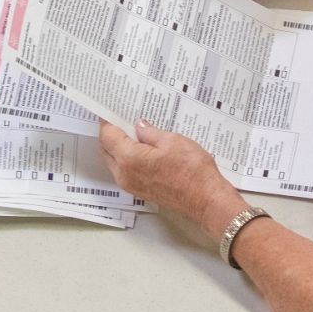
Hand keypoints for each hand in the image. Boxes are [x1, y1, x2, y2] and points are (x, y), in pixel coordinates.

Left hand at [99, 120, 248, 242]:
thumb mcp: (172, 141)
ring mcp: (131, 186)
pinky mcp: (140, 191)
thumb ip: (150, 132)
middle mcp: (125, 175)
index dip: (107, 122)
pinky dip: (127, 159)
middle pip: (106, 150)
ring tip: (134, 134)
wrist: (205, 199)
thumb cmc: (192, 171)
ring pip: (114, 162)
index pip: (108, 136)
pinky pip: (125, 172)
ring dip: (118, 148)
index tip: (109, 112)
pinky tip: (142, 150)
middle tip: (121, 120)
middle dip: (110, 135)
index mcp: (129, 159)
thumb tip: (139, 126)